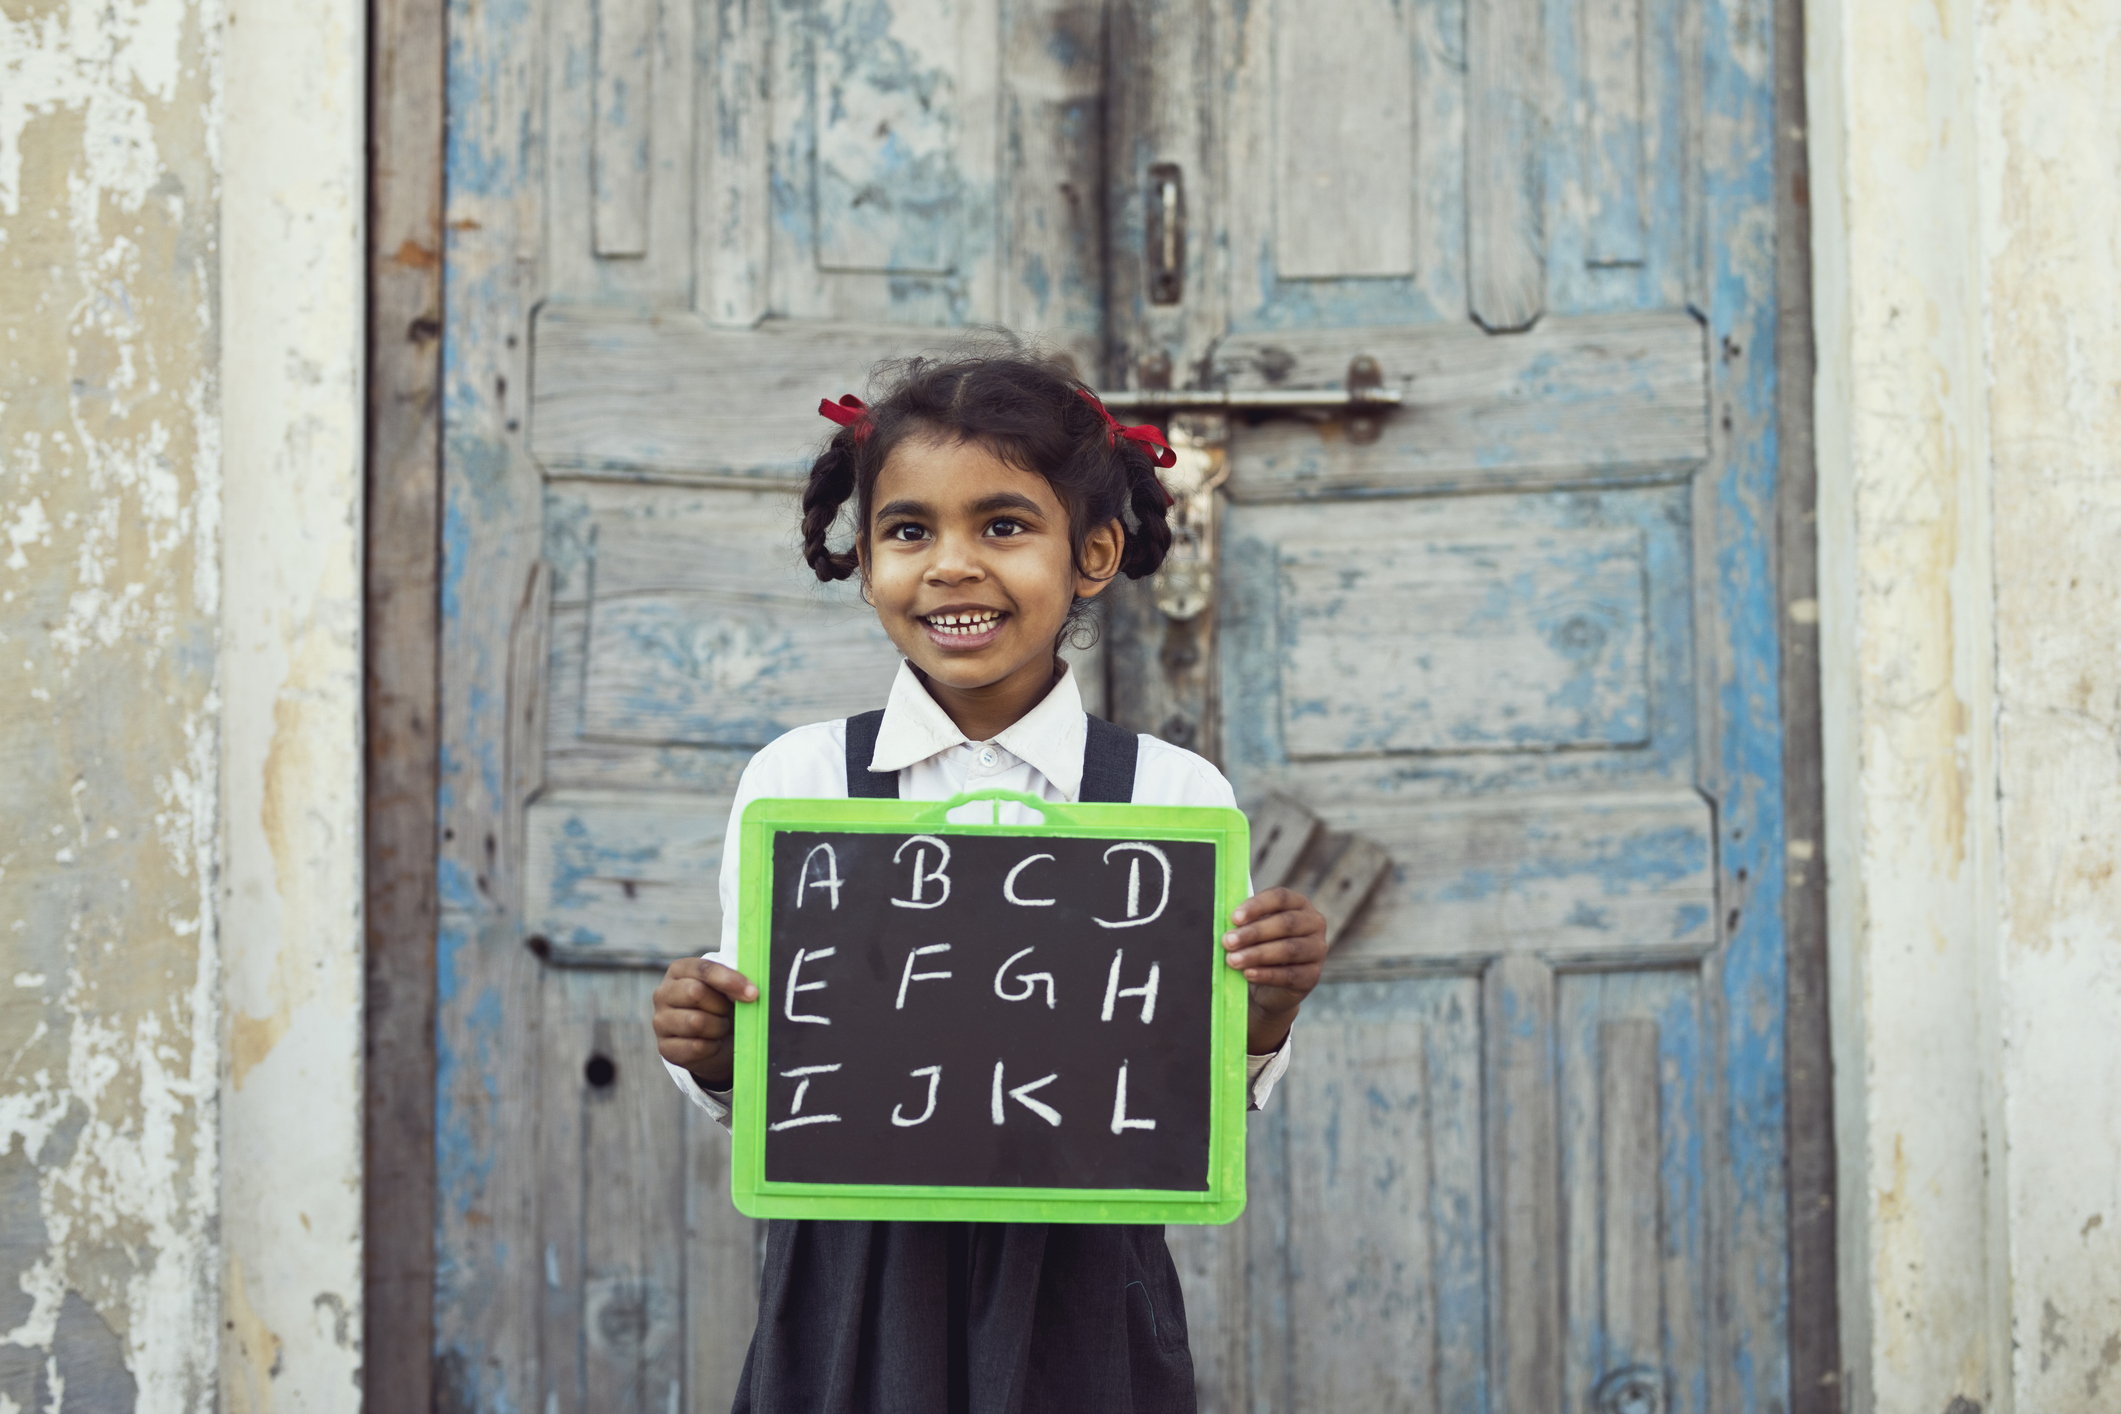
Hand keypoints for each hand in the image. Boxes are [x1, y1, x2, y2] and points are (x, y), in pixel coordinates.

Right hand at [652, 958, 758, 1091]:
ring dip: (718, 1027)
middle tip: (728, 1012)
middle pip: (695, 992)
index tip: (753, 993)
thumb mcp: (728, 990)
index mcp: (679, 970)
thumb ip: (735, 984)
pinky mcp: (664, 1047)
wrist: (714, 1041)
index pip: (703, 969)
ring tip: (721, 1027)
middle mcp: (663, 993)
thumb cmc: (722, 1006)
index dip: (730, 980)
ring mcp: (660, 1021)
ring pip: (696, 1022)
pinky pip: (696, 1047)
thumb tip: (750, 991)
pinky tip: (713, 1043)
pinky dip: (713, 1047)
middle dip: (721, 1006)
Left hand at [1222, 886, 1327, 1054]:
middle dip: (1253, 933)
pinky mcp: (1313, 976)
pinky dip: (1266, 974)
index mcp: (1299, 904)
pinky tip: (1248, 974)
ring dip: (1257, 954)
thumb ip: (1244, 922)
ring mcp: (1317, 950)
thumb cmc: (1260, 947)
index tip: (1234, 918)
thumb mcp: (1253, 931)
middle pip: (1285, 924)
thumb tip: (1222, 920)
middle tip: (1227, 941)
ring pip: (1288, 949)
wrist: (1272, 986)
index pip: (1280, 897)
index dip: (1256, 906)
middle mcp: (1314, 923)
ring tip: (1233, 960)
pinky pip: (1289, 974)